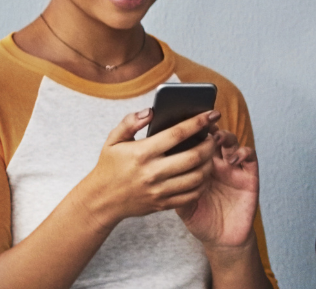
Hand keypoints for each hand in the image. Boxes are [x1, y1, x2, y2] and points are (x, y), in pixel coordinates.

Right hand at [77, 109, 220, 225]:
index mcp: (141, 153)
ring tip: (211, 154)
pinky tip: (204, 173)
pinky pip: (192, 194)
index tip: (211, 114)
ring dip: (210, 163)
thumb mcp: (113, 141)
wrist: (101, 201)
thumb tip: (151, 111)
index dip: (198, 122)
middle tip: (214, 137)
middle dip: (210, 144)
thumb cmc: (109, 167)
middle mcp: (152, 172)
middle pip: (194, 156)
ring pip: (197, 176)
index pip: (177, 134)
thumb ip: (130, 122)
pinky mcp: (163, 204)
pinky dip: (203, 183)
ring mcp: (159, 190)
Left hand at [177, 129, 258, 247]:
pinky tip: (232, 160)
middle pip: (215, 137)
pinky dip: (243, 152)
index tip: (183, 125)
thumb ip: (173, 188)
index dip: (193, 132)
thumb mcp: (181, 204)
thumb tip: (159, 169)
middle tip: (202, 127)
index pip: (196, 143)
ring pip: (232, 142)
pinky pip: (250, 157)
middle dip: (209, 129)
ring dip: (226, 136)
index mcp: (199, 168)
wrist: (221, 238)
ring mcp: (234, 169)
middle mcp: (217, 165)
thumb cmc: (200, 220)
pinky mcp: (249, 177)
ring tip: (216, 139)